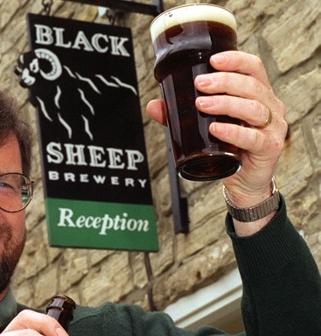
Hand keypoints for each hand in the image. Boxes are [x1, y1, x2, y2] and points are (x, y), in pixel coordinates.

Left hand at [147, 51, 287, 233]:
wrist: (244, 183)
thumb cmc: (230, 150)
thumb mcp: (206, 129)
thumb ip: (182, 117)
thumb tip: (153, 106)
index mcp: (259, 95)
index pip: (254, 68)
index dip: (236, 61)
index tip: (212, 61)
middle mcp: (271, 108)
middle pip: (252, 86)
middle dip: (224, 82)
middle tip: (199, 85)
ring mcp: (273, 128)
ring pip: (253, 108)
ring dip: (226, 103)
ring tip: (202, 104)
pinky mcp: (269, 148)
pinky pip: (253, 138)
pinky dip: (233, 132)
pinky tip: (216, 129)